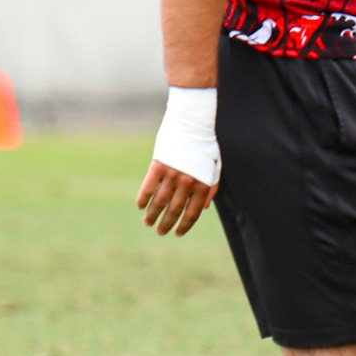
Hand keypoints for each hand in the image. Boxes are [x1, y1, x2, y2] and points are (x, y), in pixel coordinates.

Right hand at [139, 87, 219, 236]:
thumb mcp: (215, 166)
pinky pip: (148, 187)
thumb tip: (203, 208)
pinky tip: (140, 206)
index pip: (193, 212)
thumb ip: (210, 188)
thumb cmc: (205, 144)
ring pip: (160, 202)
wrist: (192, 122)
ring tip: (148, 223)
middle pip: (175, 210)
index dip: (185, 225)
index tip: (178, 233)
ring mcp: (172, 174)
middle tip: (161, 232)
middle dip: (167, 224)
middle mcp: (187, 182)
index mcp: (203, 184)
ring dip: (153, 215)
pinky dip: (143, 199)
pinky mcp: (158, 166)